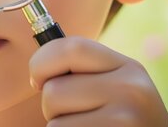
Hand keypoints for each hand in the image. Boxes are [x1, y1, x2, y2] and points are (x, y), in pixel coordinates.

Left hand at [29, 36, 167, 126]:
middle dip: (51, 107)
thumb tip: (37, 72)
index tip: (38, 80)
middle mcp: (130, 89)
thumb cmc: (122, 121)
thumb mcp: (115, 89)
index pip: (70, 48)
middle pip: (54, 90)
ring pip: (54, 121)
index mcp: (128, 67)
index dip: (41, 62)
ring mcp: (125, 118)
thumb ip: (83, 72)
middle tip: (74, 116)